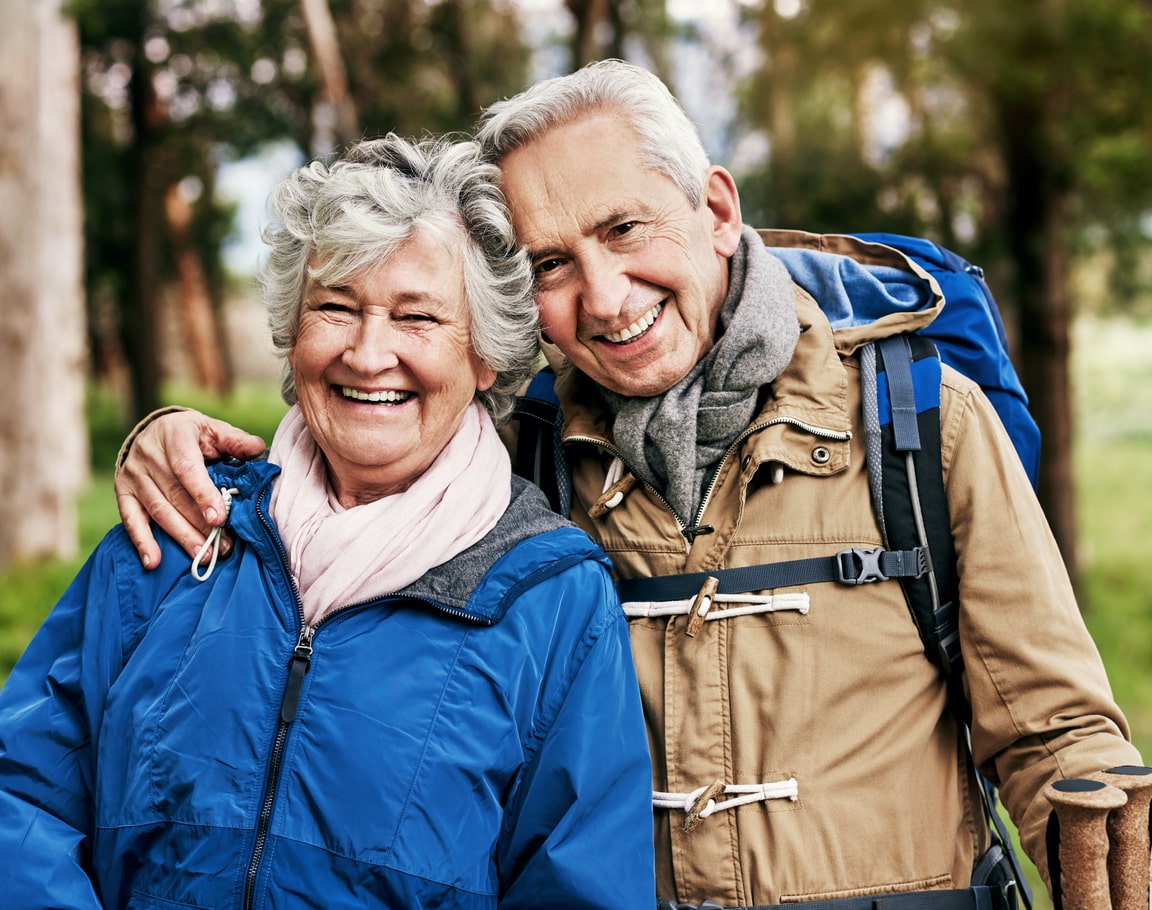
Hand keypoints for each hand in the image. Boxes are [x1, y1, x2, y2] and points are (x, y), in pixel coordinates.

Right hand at [115, 410, 266, 567]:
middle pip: (175, 496)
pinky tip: (153, 561)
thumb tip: (257, 448)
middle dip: (201, 525)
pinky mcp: (123, 491)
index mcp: (175, 436)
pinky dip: (142, 541)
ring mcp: (134, 475)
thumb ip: (235, 440)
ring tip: (203, 556)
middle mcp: (149, 456)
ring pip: (159, 511)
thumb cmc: (192, 434)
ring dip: (181, 537)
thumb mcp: (213, 429)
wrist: (154, 430)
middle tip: (223, 546)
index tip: (219, 518)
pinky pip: (131, 518)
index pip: (187, 469)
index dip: (203, 494)